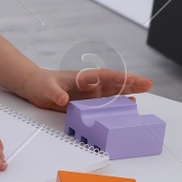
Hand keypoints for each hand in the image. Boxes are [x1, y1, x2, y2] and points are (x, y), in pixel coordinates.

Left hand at [17, 66, 152, 110]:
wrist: (33, 86)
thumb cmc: (40, 83)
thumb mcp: (46, 88)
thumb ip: (56, 93)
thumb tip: (64, 99)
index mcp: (82, 77)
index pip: (105, 77)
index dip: (120, 78)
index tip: (134, 80)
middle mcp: (89, 84)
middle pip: (114, 83)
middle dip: (131, 83)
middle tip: (149, 84)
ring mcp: (89, 93)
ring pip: (113, 92)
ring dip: (128, 91)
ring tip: (145, 91)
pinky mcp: (85, 102)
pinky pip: (105, 102)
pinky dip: (116, 102)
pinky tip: (127, 104)